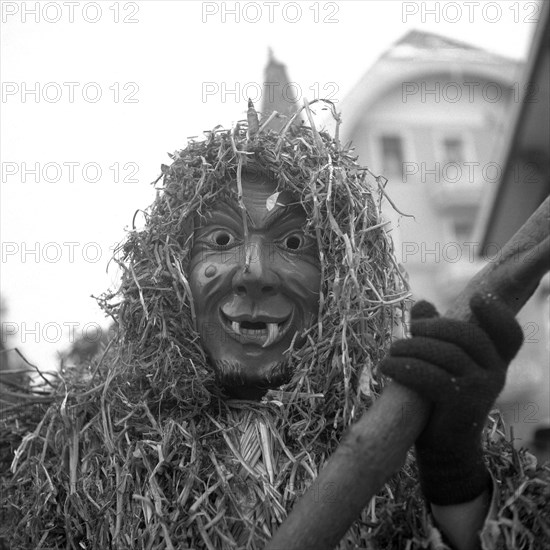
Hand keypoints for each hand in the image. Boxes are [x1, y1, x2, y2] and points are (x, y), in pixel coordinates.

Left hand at [380, 294, 522, 504]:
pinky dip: (404, 367)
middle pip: (468, 335)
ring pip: (447, 353)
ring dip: (412, 347)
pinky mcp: (461, 405)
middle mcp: (495, 373)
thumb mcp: (441, 363)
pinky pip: (430, 376)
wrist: (444, 448)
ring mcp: (481, 389)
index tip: (478, 298)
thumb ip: (434, 332)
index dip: (497, 314)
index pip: (508, 333)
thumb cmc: (440, 399)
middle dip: (434, 327)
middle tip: (410, 330)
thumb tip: (422, 303)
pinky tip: (386, 367)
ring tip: (391, 351)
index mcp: (494, 361)